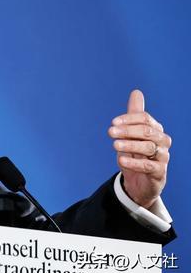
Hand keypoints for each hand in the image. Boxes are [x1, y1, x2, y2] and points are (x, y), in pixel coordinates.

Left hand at [108, 90, 171, 208]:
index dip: (129, 119)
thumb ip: (134, 114)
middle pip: (147, 131)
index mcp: (155, 129)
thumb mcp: (132, 134)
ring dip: (130, 145)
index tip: (113, 122)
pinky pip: (149, 166)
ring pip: (148, 147)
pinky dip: (134, 162)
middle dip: (127, 130)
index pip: (145, 119)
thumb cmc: (136, 154)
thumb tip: (136, 92)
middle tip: (110, 132)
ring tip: (115, 145)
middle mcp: (162, 141)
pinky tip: (121, 160)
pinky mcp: (159, 172)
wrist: (139, 181)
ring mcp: (163, 157)